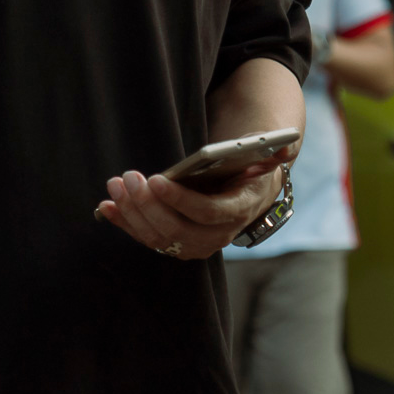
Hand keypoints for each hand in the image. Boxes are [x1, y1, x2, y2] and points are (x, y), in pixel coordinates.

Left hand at [94, 149, 292, 261]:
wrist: (244, 192)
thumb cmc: (249, 168)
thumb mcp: (264, 158)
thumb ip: (276, 152)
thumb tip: (287, 148)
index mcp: (238, 212)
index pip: (206, 213)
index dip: (179, 200)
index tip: (155, 179)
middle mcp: (216, 236)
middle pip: (176, 229)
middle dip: (148, 205)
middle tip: (128, 178)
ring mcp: (194, 244)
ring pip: (158, 237)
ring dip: (132, 213)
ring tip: (116, 185)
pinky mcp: (175, 244)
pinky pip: (146, 238)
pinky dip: (124, 223)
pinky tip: (106, 207)